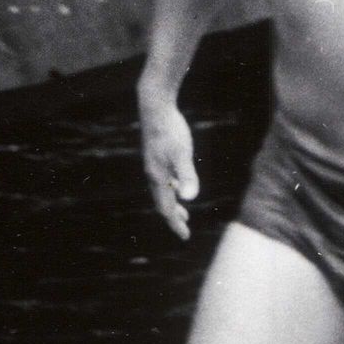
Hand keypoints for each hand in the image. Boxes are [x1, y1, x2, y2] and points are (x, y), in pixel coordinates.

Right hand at [138, 71, 199, 237]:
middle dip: (173, 217)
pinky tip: (178, 184)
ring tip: (183, 212)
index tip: (185, 236)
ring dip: (172, 203)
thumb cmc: (170, 130)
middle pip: (162, 202)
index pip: (166, 208)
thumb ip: (187, 175)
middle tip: (184, 229)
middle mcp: (153, 173)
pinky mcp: (157, 155)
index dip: (175, 224)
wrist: (155, 106)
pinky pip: (163, 179)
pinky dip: (171, 188)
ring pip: (162, 191)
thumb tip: (190, 198)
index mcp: (158, 177)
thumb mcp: (182, 154)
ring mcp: (154, 164)